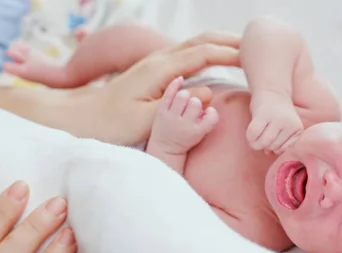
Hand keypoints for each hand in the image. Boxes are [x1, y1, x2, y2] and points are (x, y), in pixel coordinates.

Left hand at [75, 31, 239, 145]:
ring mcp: (157, 63)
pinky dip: (209, 53)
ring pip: (195, 45)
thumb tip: (209, 93)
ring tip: (245, 52)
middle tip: (257, 49)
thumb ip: (179, 106)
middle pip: (201, 41)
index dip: (230, 54)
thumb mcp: (145, 120)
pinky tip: (217, 61)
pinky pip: (189, 55)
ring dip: (220, 45)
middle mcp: (160, 60)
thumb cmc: (111, 123)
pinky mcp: (156, 71)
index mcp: (160, 69)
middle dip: (229, 42)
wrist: (84, 118)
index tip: (254, 59)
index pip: (203, 53)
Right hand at [247, 90, 302, 154]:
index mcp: (297, 129)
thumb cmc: (277, 114)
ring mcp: (276, 119)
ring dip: (255, 142)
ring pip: (263, 143)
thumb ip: (279, 143)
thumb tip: (268, 153)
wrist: (272, 90)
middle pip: (272, 147)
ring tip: (258, 133)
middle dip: (264, 144)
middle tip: (263, 133)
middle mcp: (289, 124)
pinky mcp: (262, 114)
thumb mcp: (284, 129)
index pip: (283, 150)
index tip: (272, 138)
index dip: (274, 148)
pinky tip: (252, 129)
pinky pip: (252, 135)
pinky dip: (249, 136)